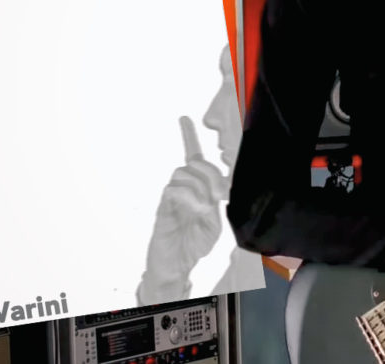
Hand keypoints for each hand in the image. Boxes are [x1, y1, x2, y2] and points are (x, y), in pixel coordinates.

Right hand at [138, 117, 224, 303]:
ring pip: (183, 172)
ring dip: (201, 186)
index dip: (188, 137)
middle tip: (220, 194)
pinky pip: (174, 189)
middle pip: (194, 162)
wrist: (176, 265)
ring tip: (207, 206)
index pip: (192, 158)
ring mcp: (172, 197)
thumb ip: (216, 203)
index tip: (184, 118)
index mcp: (197, 189)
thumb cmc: (193, 243)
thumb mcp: (214, 222)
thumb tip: (220, 186)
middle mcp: (183, 189)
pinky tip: (198, 209)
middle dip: (212, 172)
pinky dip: (190, 195)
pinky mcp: (163, 208)